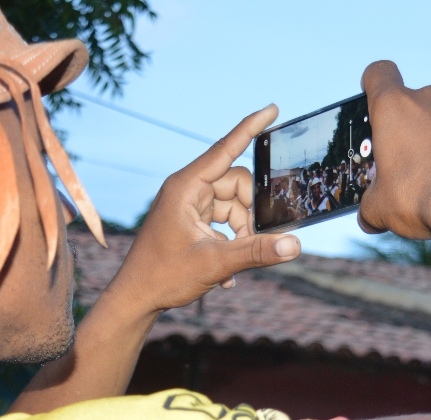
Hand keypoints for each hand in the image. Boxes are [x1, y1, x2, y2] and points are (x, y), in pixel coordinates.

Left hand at [107, 105, 301, 313]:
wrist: (136, 299)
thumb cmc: (163, 277)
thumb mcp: (215, 263)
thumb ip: (256, 251)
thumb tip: (294, 245)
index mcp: (186, 187)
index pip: (225, 149)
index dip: (250, 128)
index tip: (272, 108)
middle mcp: (187, 191)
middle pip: (237, 186)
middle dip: (250, 215)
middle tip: (251, 243)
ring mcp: (189, 207)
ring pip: (234, 208)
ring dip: (241, 236)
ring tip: (232, 266)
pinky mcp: (191, 223)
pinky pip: (223, 224)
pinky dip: (230, 246)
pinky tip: (226, 275)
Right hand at [356, 60, 430, 239]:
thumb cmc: (418, 195)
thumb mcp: (378, 208)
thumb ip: (369, 207)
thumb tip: (369, 218)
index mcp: (394, 108)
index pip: (379, 73)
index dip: (373, 84)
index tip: (373, 103)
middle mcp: (429, 102)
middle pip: (410, 104)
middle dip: (404, 129)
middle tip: (398, 161)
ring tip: (428, 179)